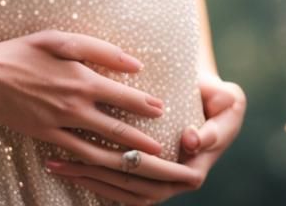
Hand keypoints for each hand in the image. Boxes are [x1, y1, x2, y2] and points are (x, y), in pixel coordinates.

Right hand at [0, 29, 173, 160]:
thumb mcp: (60, 39)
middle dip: (142, 140)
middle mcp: (75, 106)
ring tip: (142, 164)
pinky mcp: (46, 136)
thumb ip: (99, 50)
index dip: (145, 105)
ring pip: (100, 148)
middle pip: (118, 129)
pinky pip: (75, 154)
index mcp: (81, 79)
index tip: (161, 110)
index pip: (123, 97)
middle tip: (160, 147)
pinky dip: (93, 162)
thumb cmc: (24, 51)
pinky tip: (103, 167)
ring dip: (124, 158)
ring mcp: (60, 124)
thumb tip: (133, 63)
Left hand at [45, 71, 246, 203]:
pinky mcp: (148, 181)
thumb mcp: (227, 98)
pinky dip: (94, 184)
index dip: (155, 167)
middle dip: (102, 174)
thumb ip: (222, 111)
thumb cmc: (214, 92)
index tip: (114, 152)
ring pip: (126, 193)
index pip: (183, 175)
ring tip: (58, 166)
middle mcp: (182, 178)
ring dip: (91, 181)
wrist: (204, 97)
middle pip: (142, 186)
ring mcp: (164, 183)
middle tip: (69, 160)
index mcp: (202, 160)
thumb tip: (194, 140)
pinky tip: (68, 171)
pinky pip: (121, 192)